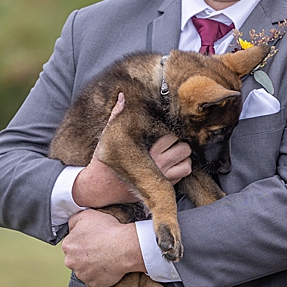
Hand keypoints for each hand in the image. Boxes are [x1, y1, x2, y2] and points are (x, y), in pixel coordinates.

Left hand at [62, 209, 144, 286]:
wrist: (125, 247)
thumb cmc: (109, 231)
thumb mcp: (87, 215)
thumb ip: (73, 220)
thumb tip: (70, 226)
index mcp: (68, 245)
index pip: (71, 243)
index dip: (82, 240)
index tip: (92, 239)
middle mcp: (71, 261)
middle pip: (75, 257)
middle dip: (85, 254)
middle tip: (98, 248)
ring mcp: (81, 274)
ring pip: (84, 269)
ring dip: (91, 264)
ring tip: (104, 256)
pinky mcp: (92, 283)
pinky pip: (94, 279)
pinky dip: (99, 274)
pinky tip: (107, 265)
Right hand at [71, 93, 192, 207]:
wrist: (99, 189)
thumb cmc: (104, 162)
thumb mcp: (109, 137)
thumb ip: (117, 115)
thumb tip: (123, 97)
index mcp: (146, 149)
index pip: (172, 136)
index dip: (170, 132)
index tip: (164, 133)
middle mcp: (157, 164)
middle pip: (184, 149)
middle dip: (180, 145)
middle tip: (171, 144)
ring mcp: (161, 178)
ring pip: (187, 165)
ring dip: (183, 159)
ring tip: (174, 155)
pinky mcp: (161, 188)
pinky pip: (181, 178)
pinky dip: (180, 171)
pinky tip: (170, 167)